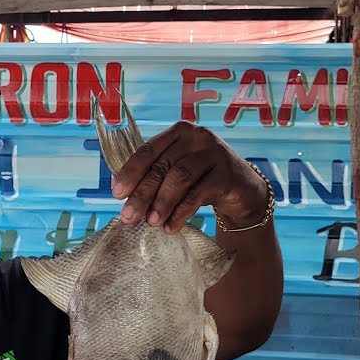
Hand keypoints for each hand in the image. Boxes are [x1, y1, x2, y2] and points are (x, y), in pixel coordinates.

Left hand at [111, 121, 267, 233]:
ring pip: (179, 178)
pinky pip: (198, 194)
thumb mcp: (179, 171)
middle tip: (128, 216)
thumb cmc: (203, 179)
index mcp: (179, 132)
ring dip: (161, 203)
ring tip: (151, 223)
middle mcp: (197, 137)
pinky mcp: (227, 173)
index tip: (116, 193)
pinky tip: (171, 227)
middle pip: (162, 166)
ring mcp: (215, 153)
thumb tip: (124, 197)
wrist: (243, 190)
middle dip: (142, 193)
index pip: (149, 150)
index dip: (131, 172)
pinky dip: (181, 212)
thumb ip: (157, 175)